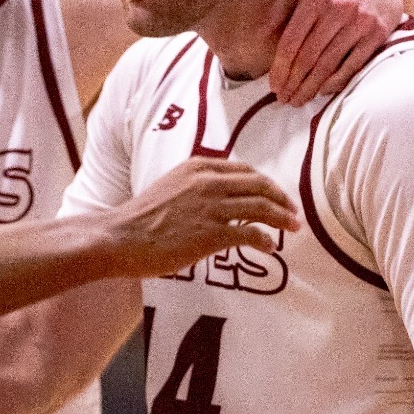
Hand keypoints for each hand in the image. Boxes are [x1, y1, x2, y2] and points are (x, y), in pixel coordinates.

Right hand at [106, 158, 298, 277]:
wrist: (120, 238)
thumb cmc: (141, 218)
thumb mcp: (170, 187)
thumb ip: (195, 187)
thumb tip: (218, 199)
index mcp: (197, 167)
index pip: (244, 170)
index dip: (266, 183)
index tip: (276, 195)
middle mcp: (208, 182)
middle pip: (259, 185)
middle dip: (281, 198)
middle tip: (293, 212)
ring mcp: (211, 207)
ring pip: (261, 207)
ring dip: (282, 218)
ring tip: (292, 228)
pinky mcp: (212, 233)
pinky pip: (251, 233)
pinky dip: (265, 240)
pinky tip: (269, 247)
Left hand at [265, 0, 405, 105]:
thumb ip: (283, 6)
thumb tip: (260, 33)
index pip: (292, 42)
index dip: (280, 68)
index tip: (274, 85)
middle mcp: (338, 10)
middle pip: (309, 57)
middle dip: (293, 83)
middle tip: (284, 100)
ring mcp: (360, 22)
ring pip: (330, 64)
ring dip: (312, 87)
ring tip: (299, 100)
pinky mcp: (377, 33)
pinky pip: (354, 64)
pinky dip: (337, 81)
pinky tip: (324, 90)